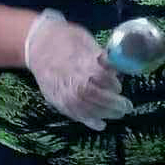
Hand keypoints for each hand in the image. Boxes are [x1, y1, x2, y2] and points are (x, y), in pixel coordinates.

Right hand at [23, 10, 131, 130]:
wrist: (37, 45)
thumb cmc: (66, 39)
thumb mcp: (86, 41)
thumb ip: (101, 57)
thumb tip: (119, 68)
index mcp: (80, 62)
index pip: (100, 77)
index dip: (112, 84)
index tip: (119, 86)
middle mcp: (71, 79)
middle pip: (94, 96)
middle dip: (113, 104)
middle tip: (127, 106)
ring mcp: (62, 92)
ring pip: (85, 108)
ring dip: (104, 113)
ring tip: (118, 113)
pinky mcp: (57, 100)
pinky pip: (74, 114)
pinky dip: (89, 121)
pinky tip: (101, 124)